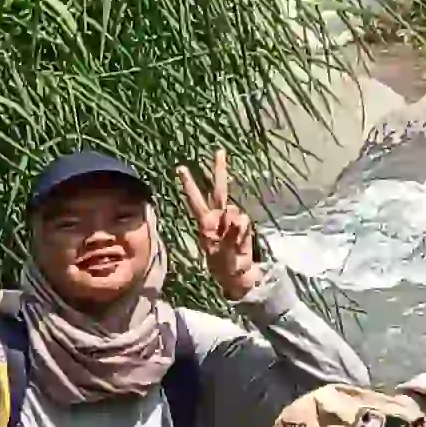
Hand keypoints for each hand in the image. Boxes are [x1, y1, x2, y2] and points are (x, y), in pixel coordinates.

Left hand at [179, 150, 261, 302]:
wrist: (238, 275)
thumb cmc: (223, 266)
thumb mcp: (222, 253)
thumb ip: (231, 234)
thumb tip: (237, 216)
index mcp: (205, 223)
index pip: (196, 200)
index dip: (189, 185)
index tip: (181, 168)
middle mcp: (217, 217)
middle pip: (218, 190)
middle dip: (219, 170)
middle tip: (219, 151)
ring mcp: (231, 220)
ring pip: (235, 210)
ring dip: (236, 226)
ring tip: (234, 245)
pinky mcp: (243, 225)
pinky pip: (244, 221)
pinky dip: (243, 231)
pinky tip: (241, 243)